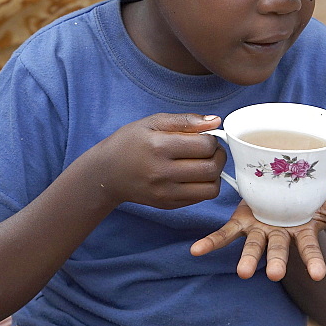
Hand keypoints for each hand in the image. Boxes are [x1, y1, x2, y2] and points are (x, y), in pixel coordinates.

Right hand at [91, 113, 225, 209]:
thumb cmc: (130, 142)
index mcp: (159, 146)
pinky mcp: (168, 205)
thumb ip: (186, 120)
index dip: (212, 139)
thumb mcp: (153, 122)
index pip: (205, 145)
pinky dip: (204, 186)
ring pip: (211, 188)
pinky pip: (200, 198)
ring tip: (204, 163)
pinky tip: (193, 175)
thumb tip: (216, 121)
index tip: (205, 136)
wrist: (107, 173)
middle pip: (211, 168)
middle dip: (218, 156)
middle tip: (210, 150)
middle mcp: (162, 173)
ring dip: (215, 174)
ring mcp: (165, 193)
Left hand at [190, 195, 325, 281]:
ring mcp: (259, 230)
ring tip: (241, 273)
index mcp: (302, 232)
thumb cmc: (310, 201)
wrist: (287, 192)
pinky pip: (224, 233)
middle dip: (276, 262)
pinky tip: (195, 251)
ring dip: (246, 259)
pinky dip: (210, 243)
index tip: (320, 274)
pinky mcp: (241, 222)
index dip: (314, 260)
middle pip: (278, 251)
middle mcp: (280, 235)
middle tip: (274, 275)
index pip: (310, 249)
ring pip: (252, 246)